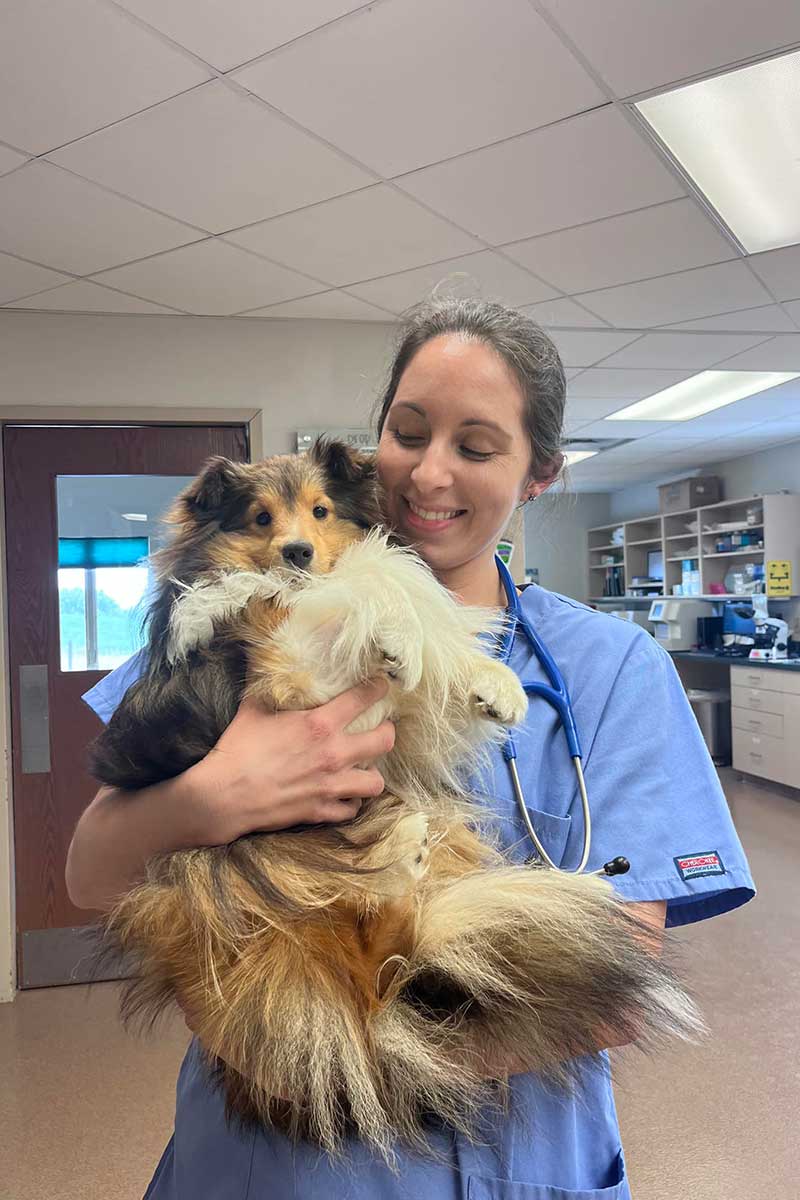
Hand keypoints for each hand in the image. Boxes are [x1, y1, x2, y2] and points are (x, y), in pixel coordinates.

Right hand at [185, 679, 394, 844]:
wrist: (224, 796)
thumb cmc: (237, 749)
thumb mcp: (252, 708)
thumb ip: (266, 683)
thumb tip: (262, 656)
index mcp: (319, 724)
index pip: (363, 698)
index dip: (378, 689)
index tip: (381, 686)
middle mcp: (333, 754)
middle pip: (384, 741)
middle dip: (387, 732)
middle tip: (380, 729)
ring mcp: (330, 785)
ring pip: (375, 782)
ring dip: (372, 773)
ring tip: (364, 766)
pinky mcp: (321, 811)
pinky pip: (351, 809)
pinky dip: (350, 802)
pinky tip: (343, 794)